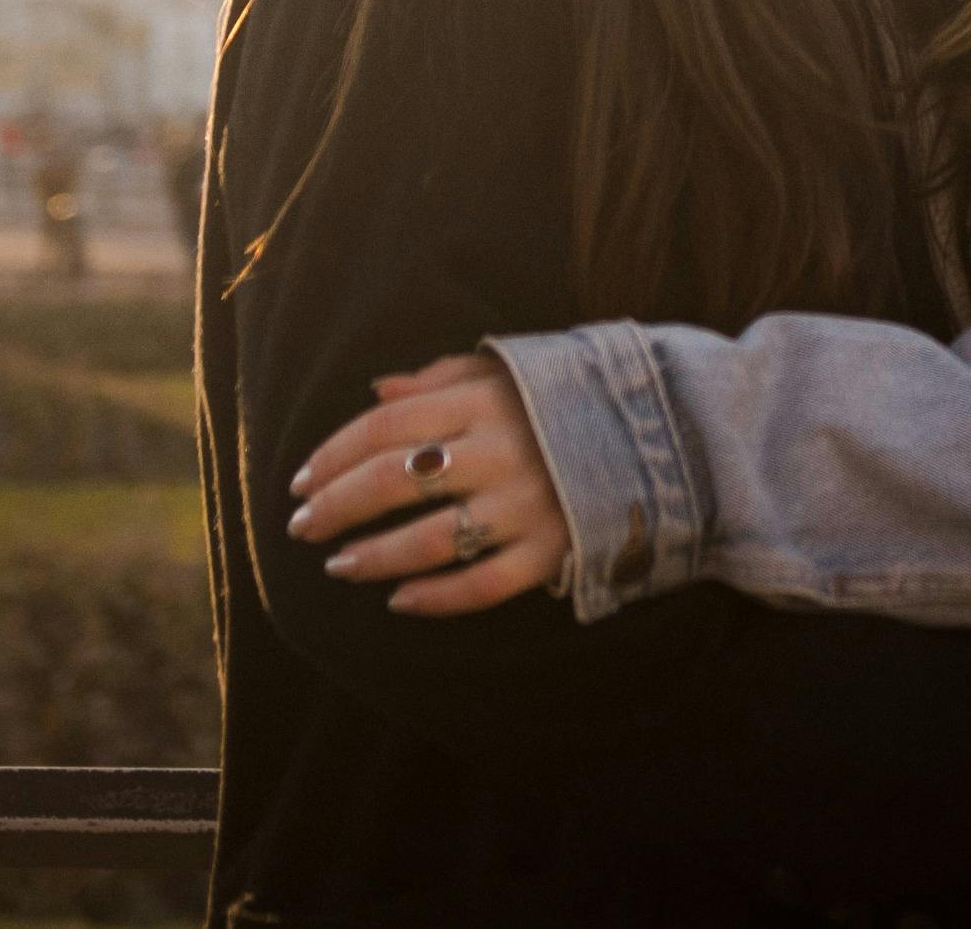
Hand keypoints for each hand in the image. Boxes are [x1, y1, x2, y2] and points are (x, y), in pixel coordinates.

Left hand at [284, 350, 568, 613]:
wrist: (670, 428)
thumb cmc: (573, 395)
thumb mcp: (511, 370)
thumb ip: (442, 378)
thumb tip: (376, 391)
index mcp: (484, 400)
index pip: (384, 425)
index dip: (332, 454)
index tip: (300, 480)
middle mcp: (499, 451)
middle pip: (392, 480)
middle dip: (335, 507)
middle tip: (301, 528)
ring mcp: (526, 504)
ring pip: (428, 540)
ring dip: (373, 557)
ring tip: (339, 566)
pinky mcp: (554, 548)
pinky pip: (483, 585)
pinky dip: (436, 599)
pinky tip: (400, 602)